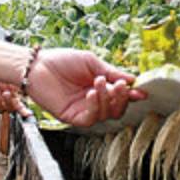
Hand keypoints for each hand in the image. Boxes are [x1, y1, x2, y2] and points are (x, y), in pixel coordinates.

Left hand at [0, 80, 30, 116]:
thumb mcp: (7, 82)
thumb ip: (12, 86)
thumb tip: (16, 89)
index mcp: (14, 100)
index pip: (20, 107)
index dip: (24, 111)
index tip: (28, 115)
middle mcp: (7, 106)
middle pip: (10, 107)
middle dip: (8, 100)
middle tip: (6, 93)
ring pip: (1, 108)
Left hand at [25, 48, 145, 126]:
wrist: (37, 66)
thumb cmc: (62, 60)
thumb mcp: (91, 62)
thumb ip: (111, 72)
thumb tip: (133, 79)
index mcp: (100, 87)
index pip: (120, 96)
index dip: (132, 95)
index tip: (142, 92)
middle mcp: (94, 101)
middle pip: (116, 109)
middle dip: (122, 98)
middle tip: (121, 85)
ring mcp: (83, 110)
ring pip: (105, 115)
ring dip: (106, 99)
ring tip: (99, 82)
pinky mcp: (72, 117)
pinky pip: (90, 119)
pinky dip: (94, 107)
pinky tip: (91, 93)